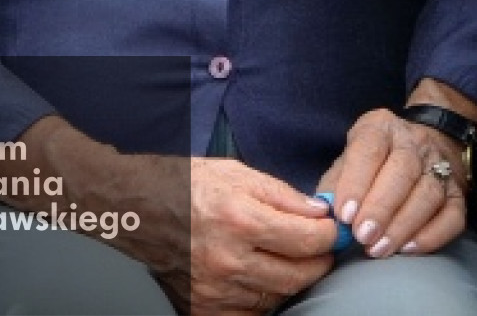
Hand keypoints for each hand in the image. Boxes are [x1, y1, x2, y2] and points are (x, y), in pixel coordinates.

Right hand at [12, 117, 337, 315]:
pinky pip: (250, 314)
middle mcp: (228, 261)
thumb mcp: (241, 174)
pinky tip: (265, 278)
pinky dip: (265, 298)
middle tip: (323, 249)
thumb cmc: (192, 186)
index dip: (330, 236)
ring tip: (293, 259)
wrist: (141, 210)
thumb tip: (322, 214)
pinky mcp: (203, 308)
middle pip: (298, 276)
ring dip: (294, 280)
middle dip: (319, 262)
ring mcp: (215, 290)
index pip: (307, 240)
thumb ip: (285, 196)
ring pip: (277, 297)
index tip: (334, 230)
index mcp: (240, 220)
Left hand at [318, 108, 467, 260]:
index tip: (344, 214)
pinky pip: (453, 214)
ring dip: (403, 224)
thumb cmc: (372, 162)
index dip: (356, 181)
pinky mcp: (458, 192)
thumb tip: (322, 216)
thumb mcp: (346, 161)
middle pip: (403, 170)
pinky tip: (410, 249)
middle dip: (381, 207)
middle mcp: (414, 141)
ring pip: (429, 193)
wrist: (422, 145)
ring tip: (380, 249)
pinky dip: (433, 234)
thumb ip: (333, 186)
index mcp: (381, 128)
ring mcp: (440, 165)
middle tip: (362, 236)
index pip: (369, 147)